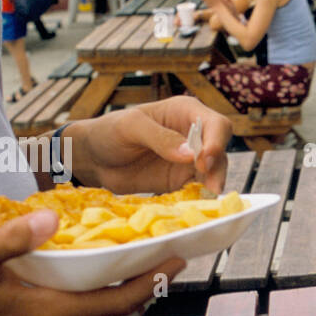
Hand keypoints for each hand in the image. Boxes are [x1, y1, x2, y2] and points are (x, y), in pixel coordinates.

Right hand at [0, 209, 183, 315]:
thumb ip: (12, 239)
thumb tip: (50, 218)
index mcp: (49, 313)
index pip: (116, 302)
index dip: (151, 283)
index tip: (177, 261)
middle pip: (121, 314)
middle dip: (150, 288)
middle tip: (173, 260)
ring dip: (131, 296)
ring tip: (150, 267)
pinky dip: (109, 299)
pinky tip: (108, 276)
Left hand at [65, 96, 232, 194]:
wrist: (94, 160)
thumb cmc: (109, 133)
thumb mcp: (131, 128)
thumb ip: (160, 138)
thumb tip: (190, 154)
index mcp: (184, 112)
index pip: (215, 124)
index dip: (216, 141)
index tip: (204, 159)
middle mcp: (193, 135)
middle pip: (220, 149)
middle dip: (217, 166)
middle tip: (210, 184)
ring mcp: (190, 160)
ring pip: (215, 171)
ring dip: (214, 183)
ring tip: (209, 196)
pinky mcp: (182, 181)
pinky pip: (199, 188)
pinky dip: (201, 196)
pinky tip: (198, 203)